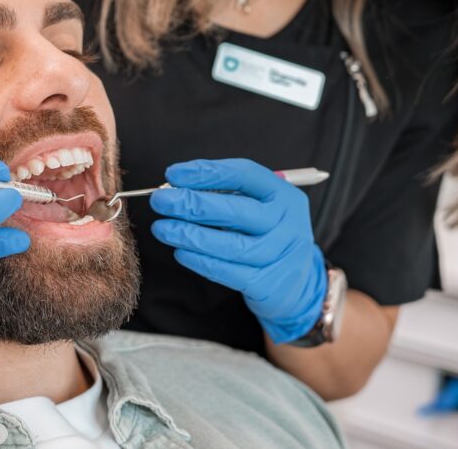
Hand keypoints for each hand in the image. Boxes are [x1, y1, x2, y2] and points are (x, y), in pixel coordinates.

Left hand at [149, 158, 326, 342]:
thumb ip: (224, 194)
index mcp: (283, 195)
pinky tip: (181, 252)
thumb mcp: (257, 207)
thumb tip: (177, 188)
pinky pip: (229, 272)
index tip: (173, 174)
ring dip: (191, 235)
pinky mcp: (269, 284)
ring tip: (163, 228)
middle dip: (192, 203)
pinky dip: (201, 262)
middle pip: (237, 210)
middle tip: (161, 201)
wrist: (296, 284)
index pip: (244, 175)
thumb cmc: (265, 235)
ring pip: (232, 245)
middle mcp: (288, 223)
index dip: (206, 173)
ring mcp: (281, 255)